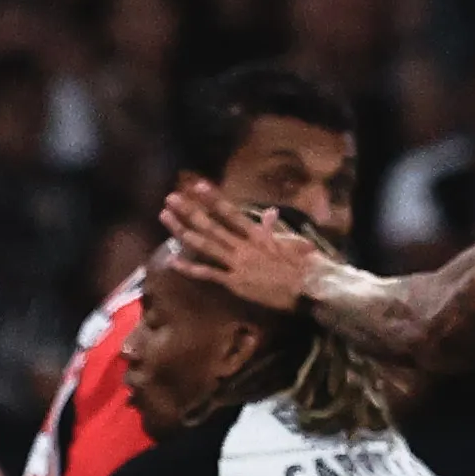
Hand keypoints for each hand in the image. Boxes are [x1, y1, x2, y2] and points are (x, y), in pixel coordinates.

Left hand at [157, 178, 315, 309]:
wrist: (308, 290)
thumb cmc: (303, 266)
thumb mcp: (292, 242)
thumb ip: (275, 228)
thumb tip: (271, 212)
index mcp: (257, 235)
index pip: (231, 212)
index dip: (214, 199)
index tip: (199, 185)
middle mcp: (244, 246)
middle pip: (211, 226)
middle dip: (190, 211)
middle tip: (171, 198)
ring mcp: (237, 265)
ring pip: (205, 246)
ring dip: (183, 231)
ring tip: (166, 218)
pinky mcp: (235, 282)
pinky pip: (208, 273)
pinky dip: (190, 268)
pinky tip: (172, 260)